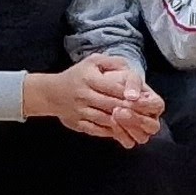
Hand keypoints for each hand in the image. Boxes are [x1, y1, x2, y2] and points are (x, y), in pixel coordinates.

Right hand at [24, 55, 161, 143]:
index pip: (114, 88)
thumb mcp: (92, 62)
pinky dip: (109, 132)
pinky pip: (96, 130)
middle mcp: (83, 95)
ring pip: (105, 119)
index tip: (142, 99)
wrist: (50, 93)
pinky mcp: (77, 123)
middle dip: (129, 110)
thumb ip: (112, 62)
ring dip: (122, 123)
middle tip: (145, 114)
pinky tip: (120, 131)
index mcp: (89, 79)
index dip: (129, 94)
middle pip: (112, 105)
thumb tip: (129, 69)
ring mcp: (79, 111)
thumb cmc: (76, 76)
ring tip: (136, 125)